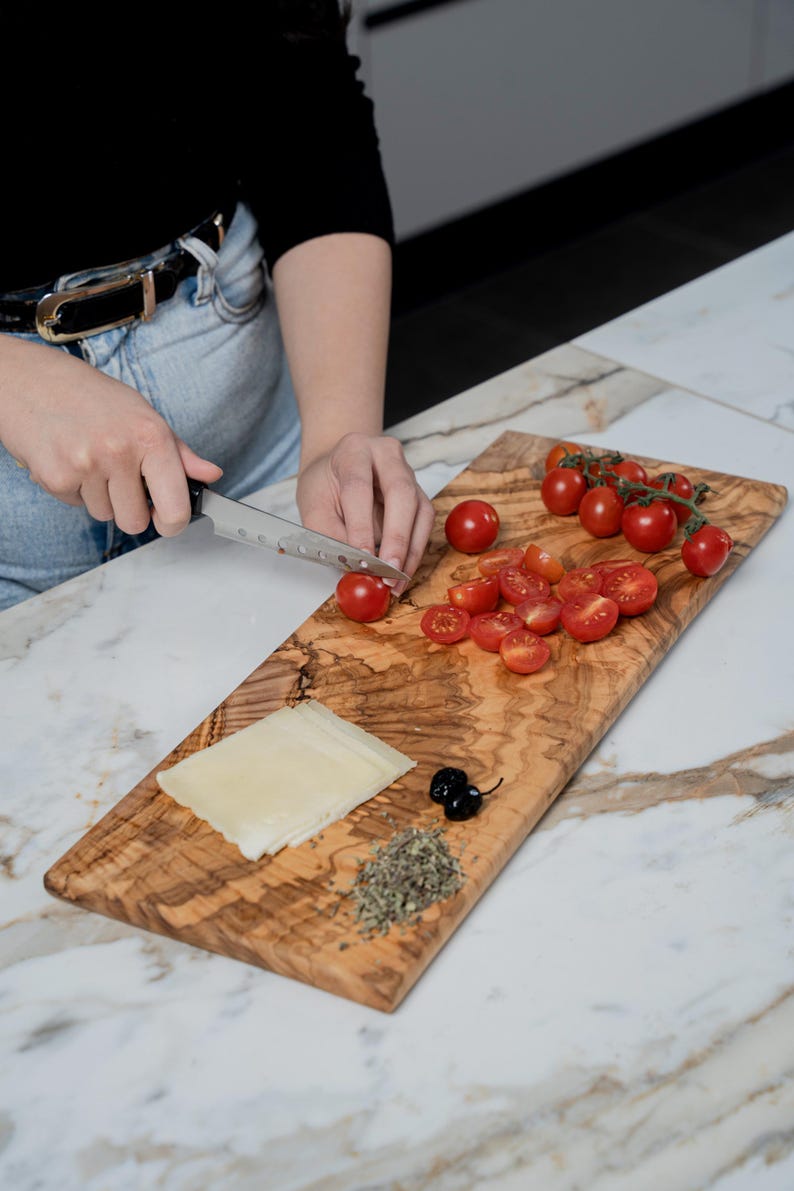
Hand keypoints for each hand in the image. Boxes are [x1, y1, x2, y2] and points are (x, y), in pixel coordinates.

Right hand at [0, 337, 220, 535]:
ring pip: (104, 515)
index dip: (172, 523)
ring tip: (90, 459)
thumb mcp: (144, 416)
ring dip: (99, 495)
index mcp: (151, 436)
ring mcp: (86, 466)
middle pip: (135, 522)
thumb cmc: (92, 398)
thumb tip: (210, 474)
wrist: (32, 382)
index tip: (167, 520)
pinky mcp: (56, 477)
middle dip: (129, 509)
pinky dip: (74, 490)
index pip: (175, 507)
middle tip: (119, 479)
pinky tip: (70, 459)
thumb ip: (179, 453)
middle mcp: (120, 451)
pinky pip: (76, 506)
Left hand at [296, 432, 434, 592]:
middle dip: (396, 537)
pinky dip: (414, 550)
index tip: (362, 558)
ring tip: (396, 580)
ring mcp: (408, 473)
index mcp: (353, 450)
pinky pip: (424, 523)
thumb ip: (331, 535)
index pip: (359, 487)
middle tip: (388, 570)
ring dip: (410, 549)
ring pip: (419, 510)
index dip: (361, 525)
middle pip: (400, 493)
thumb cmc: (324, 486)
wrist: (337, 468)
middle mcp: (386, 454)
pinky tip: (403, 571)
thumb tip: (356, 567)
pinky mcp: (419, 494)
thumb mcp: (314, 506)